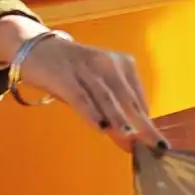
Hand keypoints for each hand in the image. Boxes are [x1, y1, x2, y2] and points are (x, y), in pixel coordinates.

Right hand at [18, 35, 168, 150]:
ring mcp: (86, 68)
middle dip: (142, 125)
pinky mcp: (63, 75)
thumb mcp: (98, 85)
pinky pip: (80, 97)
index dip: (147, 122)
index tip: (157, 142)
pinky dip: (91, 113)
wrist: (36, 48)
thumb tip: (132, 137)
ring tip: (131, 139)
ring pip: (107, 98)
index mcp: (123, 64)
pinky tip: (101, 128)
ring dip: (120, 120)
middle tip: (155, 145)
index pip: (138, 98)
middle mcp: (108, 64)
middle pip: (128, 100)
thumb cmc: (73, 72)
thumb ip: (114, 107)